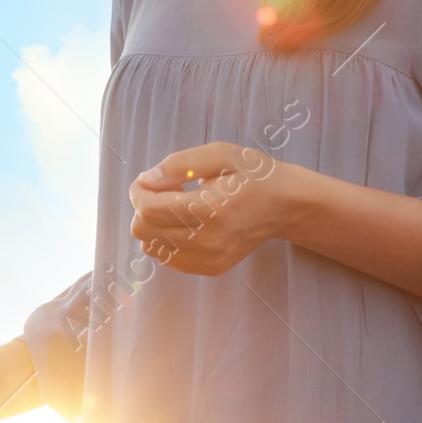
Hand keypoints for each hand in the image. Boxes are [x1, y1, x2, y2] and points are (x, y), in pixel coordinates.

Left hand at [129, 142, 290, 276]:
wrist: (283, 206)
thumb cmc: (252, 174)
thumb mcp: (220, 154)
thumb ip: (180, 164)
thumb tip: (147, 180)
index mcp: (210, 209)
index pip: (149, 210)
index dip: (138, 192)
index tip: (147, 180)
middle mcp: (209, 240)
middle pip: (144, 231)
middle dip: (143, 207)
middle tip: (164, 191)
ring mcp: (211, 259)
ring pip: (152, 247)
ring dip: (154, 224)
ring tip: (177, 207)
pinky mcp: (212, 268)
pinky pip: (168, 259)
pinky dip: (167, 240)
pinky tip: (186, 224)